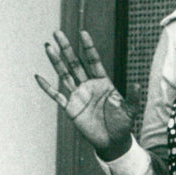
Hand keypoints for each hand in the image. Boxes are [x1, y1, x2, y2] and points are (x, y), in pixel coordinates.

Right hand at [35, 30, 140, 159]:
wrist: (113, 142)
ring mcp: (78, 95)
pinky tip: (38, 77)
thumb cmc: (123, 124)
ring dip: (56, 61)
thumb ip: (132, 97)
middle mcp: (89, 85)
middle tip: (57, 32)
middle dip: (66, 48)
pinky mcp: (71, 108)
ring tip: (48, 46)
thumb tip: (137, 84)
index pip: (93, 61)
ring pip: (64, 74)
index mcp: (103, 82)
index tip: (83, 32)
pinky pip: (57, 95)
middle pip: (75, 63)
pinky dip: (47, 87)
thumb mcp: (130, 110)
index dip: (88, 47)